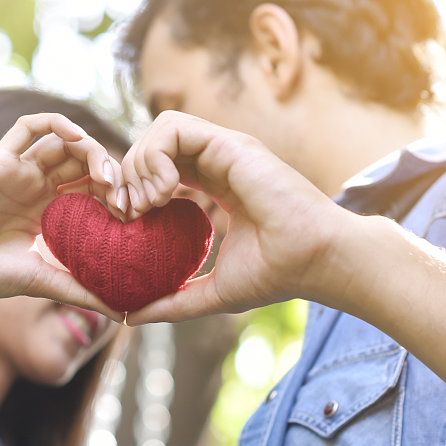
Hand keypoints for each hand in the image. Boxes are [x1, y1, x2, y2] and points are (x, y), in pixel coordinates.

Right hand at [0, 112, 126, 318]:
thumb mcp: (43, 283)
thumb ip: (81, 291)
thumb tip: (124, 315)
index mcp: (48, 212)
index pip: (92, 189)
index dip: (115, 194)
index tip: (130, 214)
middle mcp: (36, 187)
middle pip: (82, 163)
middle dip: (109, 172)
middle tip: (122, 196)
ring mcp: (18, 171)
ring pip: (63, 142)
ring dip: (90, 149)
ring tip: (105, 174)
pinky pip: (28, 126)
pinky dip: (56, 122)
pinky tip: (77, 138)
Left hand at [119, 111, 357, 322]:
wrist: (316, 261)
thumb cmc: (278, 274)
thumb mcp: (213, 292)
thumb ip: (173, 301)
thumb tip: (131, 317)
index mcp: (216, 184)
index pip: (160, 169)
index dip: (135, 189)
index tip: (131, 223)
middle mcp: (219, 161)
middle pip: (153, 145)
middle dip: (129, 175)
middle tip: (131, 213)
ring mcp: (225, 149)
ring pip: (160, 129)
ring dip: (140, 164)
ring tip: (149, 204)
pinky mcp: (230, 144)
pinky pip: (173, 128)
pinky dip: (155, 157)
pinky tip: (163, 193)